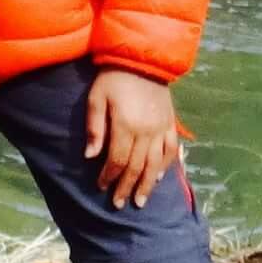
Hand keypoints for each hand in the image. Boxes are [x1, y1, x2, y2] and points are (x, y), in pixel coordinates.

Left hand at [84, 67, 188, 209]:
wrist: (141, 59)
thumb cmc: (112, 78)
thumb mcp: (96, 98)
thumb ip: (95, 128)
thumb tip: (90, 156)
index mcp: (126, 125)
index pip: (118, 159)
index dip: (109, 176)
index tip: (101, 187)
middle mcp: (147, 130)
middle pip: (137, 166)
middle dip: (126, 186)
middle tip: (120, 204)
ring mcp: (161, 128)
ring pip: (156, 163)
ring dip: (148, 184)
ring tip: (141, 201)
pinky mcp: (170, 123)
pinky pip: (171, 150)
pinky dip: (166, 166)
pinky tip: (160, 178)